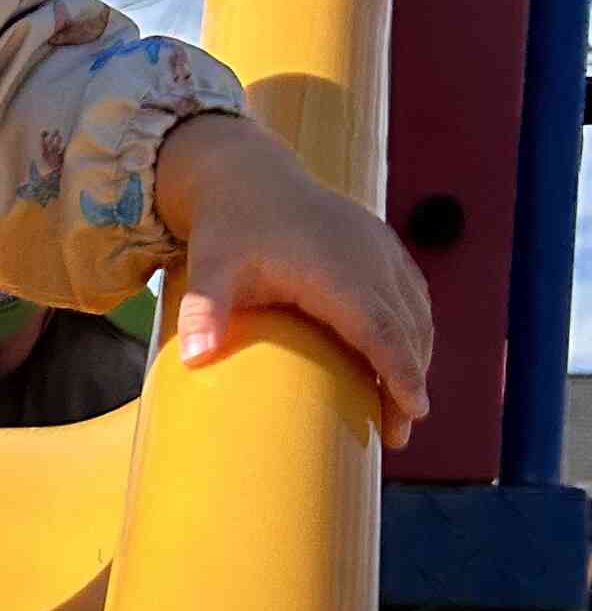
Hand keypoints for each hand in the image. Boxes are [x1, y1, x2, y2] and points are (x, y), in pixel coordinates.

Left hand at [154, 112, 433, 447]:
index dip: (400, 370)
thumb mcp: (210, 269)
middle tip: (399, 435)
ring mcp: (380, 249)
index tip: (413, 412)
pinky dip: (414, 330)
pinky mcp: (383, 246)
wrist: (246, 176)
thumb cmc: (227, 229)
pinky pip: (411, 295)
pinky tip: (404, 360)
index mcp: (334, 268)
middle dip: (411, 380)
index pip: (379, 328)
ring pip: (415, 312)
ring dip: (416, 357)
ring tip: (402, 408)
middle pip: (406, 328)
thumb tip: (194, 359)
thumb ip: (203, 311)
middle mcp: (368, 257)